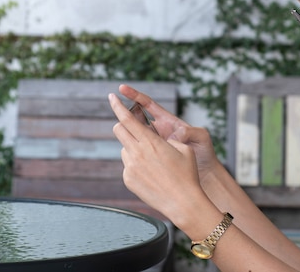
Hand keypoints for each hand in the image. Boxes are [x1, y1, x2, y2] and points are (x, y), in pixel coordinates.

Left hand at [109, 88, 208, 220]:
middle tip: (132, 127)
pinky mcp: (128, 180)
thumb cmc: (187, 173)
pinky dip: (136, 165)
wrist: (183, 202)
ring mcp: (130, 167)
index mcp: (150, 141)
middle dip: (123, 124)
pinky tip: (151, 174)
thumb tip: (153, 138)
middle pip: (118, 130)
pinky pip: (128, 166)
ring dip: (132, 147)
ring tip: (152, 159)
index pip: (127, 118)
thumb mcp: (183, 148)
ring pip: (124, 149)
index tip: (111, 97)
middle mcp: (136, 152)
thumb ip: (166, 138)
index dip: (118, 106)